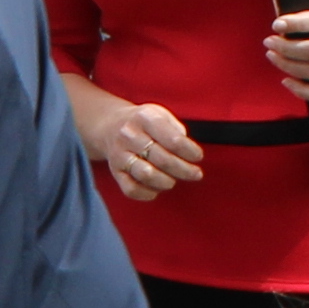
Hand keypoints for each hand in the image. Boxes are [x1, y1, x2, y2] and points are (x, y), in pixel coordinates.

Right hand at [79, 91, 204, 201]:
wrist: (110, 125)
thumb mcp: (160, 114)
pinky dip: (147, 193)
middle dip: (184, 170)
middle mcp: (129, 135)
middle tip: (196, 174)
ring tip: (174, 180)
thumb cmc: (143, 122)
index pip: (173, 140)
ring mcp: (120, 155)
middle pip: (162, 159)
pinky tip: (157, 190)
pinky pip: (131, 189)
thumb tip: (188, 149)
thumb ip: (175, 129)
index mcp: (144, 118)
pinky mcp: (115, 171)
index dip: (190, 151)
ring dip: (166, 181)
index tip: (198, 157)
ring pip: (146, 174)